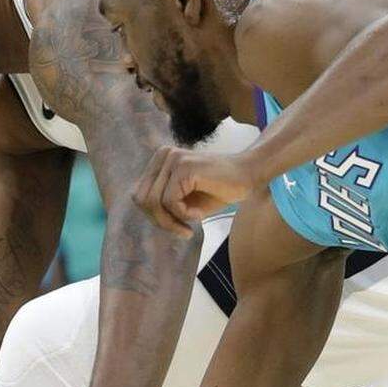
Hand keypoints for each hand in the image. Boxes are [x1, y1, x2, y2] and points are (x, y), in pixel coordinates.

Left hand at [134, 145, 256, 234]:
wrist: (248, 177)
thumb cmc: (218, 190)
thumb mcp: (184, 200)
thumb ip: (162, 204)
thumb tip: (148, 217)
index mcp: (160, 161)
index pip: (139, 194)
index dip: (154, 216)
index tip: (175, 226)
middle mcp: (163, 155)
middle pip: (142, 199)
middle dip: (161, 221)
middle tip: (183, 231)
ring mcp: (173, 159)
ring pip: (154, 202)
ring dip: (172, 221)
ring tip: (191, 224)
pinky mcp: (184, 167)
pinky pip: (170, 202)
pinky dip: (184, 214)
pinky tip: (199, 215)